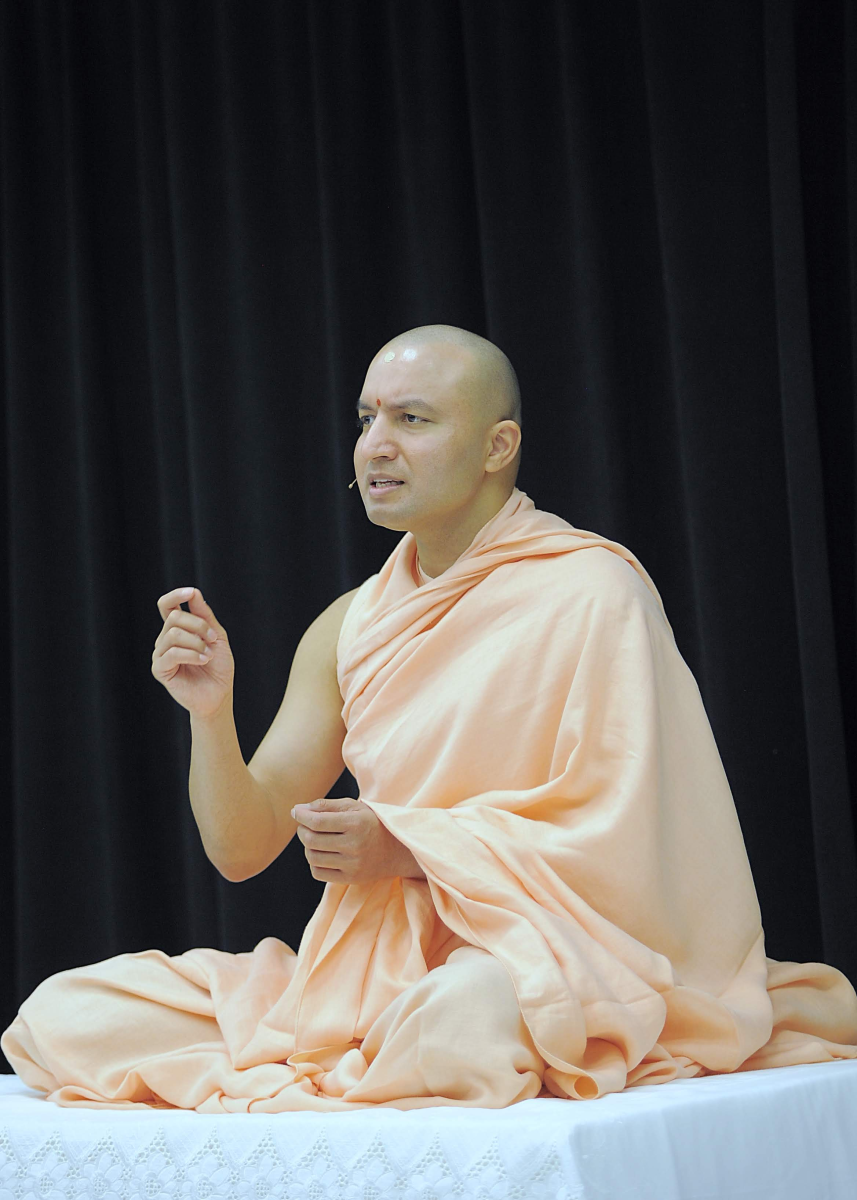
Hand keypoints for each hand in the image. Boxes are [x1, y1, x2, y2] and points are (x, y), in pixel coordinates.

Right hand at [151, 586, 233, 717]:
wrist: (219, 694)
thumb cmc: (219, 667)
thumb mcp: (217, 636)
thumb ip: (205, 616)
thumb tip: (194, 593)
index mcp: (177, 629)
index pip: (167, 605)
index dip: (176, 595)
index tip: (191, 593)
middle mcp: (165, 639)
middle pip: (174, 618)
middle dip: (199, 625)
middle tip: (214, 639)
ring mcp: (161, 654)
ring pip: (173, 634)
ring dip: (197, 642)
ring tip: (209, 655)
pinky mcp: (160, 669)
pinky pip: (172, 653)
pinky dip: (192, 654)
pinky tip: (204, 660)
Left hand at [292, 797, 426, 884]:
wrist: (398, 849)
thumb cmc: (372, 823)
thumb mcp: (354, 807)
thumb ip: (326, 805)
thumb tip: (297, 810)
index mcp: (356, 823)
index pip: (317, 822)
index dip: (301, 816)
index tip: (296, 812)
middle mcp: (355, 845)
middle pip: (312, 840)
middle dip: (302, 830)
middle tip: (306, 825)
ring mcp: (353, 865)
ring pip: (312, 857)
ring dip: (307, 846)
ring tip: (315, 839)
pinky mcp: (351, 879)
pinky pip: (318, 873)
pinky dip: (314, 862)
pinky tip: (323, 853)